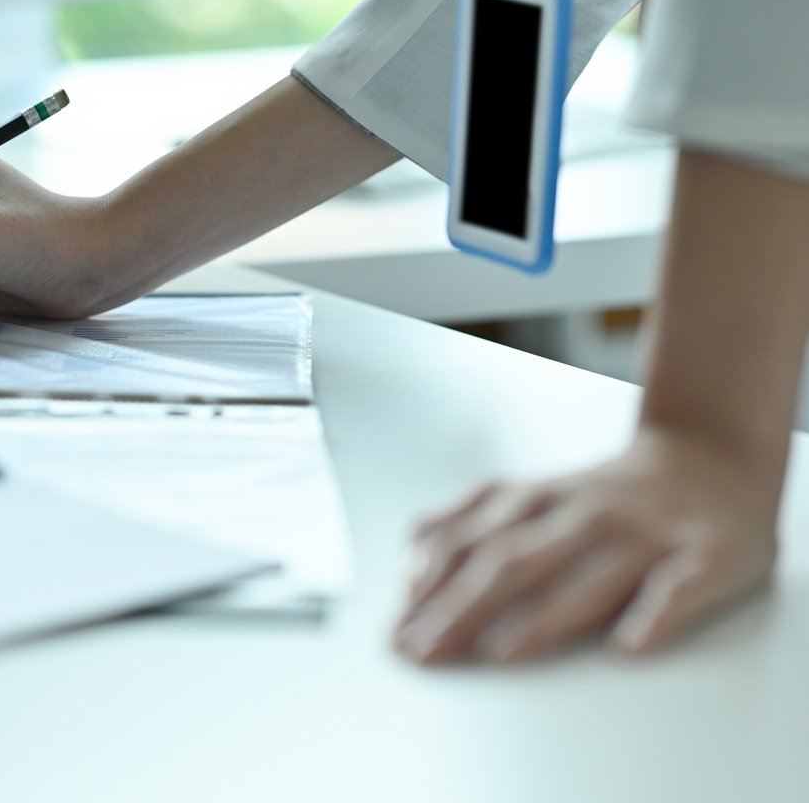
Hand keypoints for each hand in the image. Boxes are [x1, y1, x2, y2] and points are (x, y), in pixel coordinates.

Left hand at [394, 427, 778, 662]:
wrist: (711, 458)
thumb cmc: (606, 496)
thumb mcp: (532, 495)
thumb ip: (473, 519)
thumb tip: (412, 550)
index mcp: (536, 499)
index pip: (472, 543)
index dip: (431, 585)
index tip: (398, 628)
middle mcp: (584, 511)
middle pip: (516, 560)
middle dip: (463, 607)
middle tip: (425, 650)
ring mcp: (644, 533)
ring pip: (587, 575)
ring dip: (540, 616)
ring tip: (500, 651)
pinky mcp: (705, 555)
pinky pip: (679, 588)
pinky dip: (656, 615)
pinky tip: (630, 644)